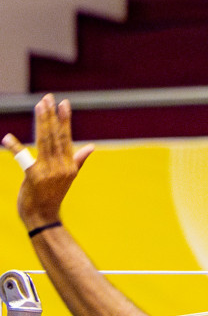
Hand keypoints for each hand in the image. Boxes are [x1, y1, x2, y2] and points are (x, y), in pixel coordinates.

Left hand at [3, 93, 94, 228]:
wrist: (43, 216)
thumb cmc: (52, 195)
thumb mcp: (68, 177)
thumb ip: (78, 160)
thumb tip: (91, 147)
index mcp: (69, 165)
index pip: (66, 138)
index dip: (64, 120)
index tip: (63, 103)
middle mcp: (61, 166)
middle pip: (55, 136)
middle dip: (51, 116)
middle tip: (48, 98)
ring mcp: (48, 172)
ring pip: (44, 142)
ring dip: (41, 122)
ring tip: (39, 106)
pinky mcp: (34, 177)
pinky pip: (23, 159)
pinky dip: (15, 148)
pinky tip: (7, 138)